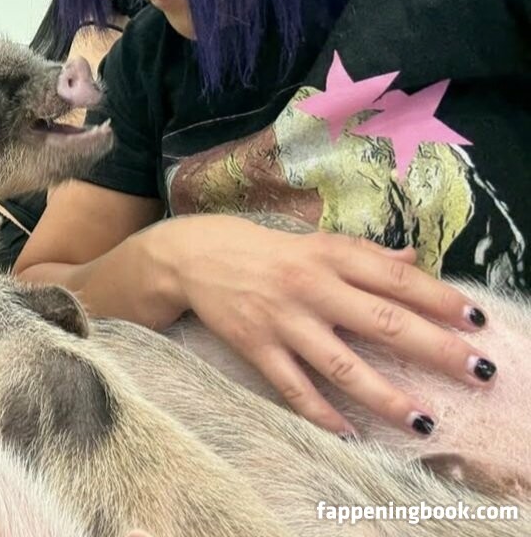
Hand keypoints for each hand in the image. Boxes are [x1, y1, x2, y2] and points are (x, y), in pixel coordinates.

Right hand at [142, 214, 492, 436]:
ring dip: (386, 397)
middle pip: (382, 322)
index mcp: (330, 255)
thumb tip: (414, 261)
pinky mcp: (256, 346)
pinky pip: (293, 387)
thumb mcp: (317, 242)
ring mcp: (283, 321)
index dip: (439, 298)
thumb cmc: (267, 250)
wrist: (196, 256)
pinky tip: (350, 433)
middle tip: (478, 372)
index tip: (476, 320)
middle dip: (435, 349)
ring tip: (424, 421)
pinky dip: (321, 413)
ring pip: (342, 365)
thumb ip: (366, 254)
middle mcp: (311, 287)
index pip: (395, 278)